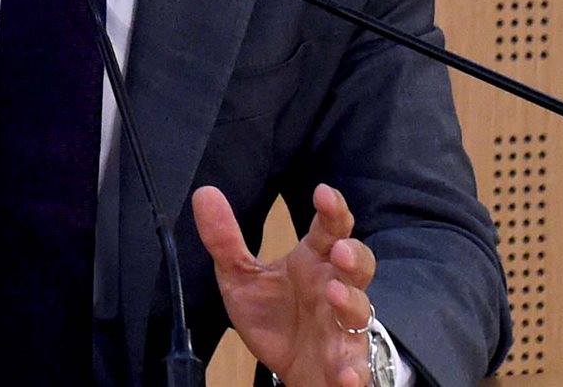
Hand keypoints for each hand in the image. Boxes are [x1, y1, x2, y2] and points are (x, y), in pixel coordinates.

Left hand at [192, 183, 376, 386]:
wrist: (287, 368)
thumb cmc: (273, 316)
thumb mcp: (240, 277)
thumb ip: (224, 239)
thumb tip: (204, 193)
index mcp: (313, 261)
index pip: (329, 228)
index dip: (332, 209)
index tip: (323, 193)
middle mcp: (334, 288)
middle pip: (357, 264)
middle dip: (354, 254)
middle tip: (339, 250)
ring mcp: (343, 327)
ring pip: (359, 310)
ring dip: (351, 302)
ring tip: (334, 295)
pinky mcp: (345, 364)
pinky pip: (355, 366)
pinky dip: (353, 370)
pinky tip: (347, 373)